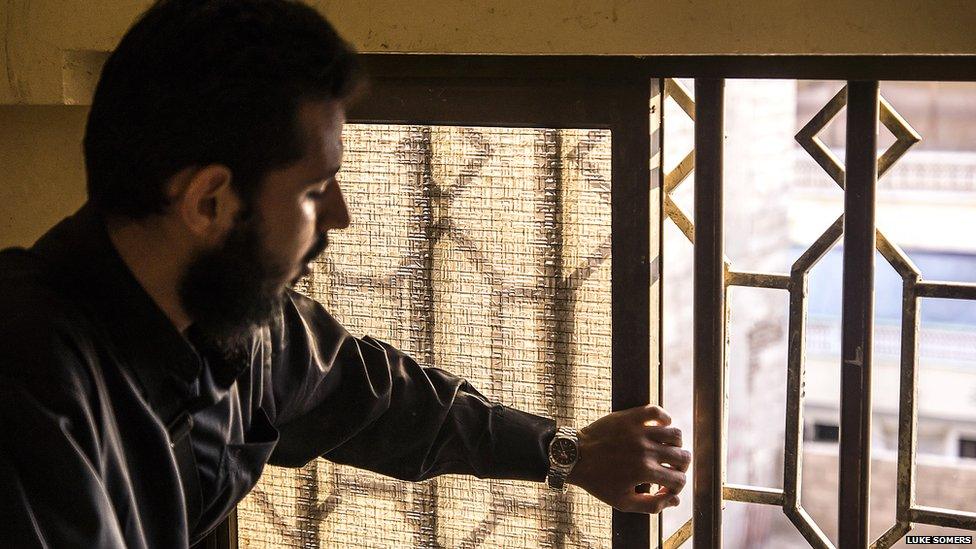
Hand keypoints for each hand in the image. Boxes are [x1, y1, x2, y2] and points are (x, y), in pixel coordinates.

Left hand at [567, 404, 689, 513]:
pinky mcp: (630, 417)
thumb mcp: (623, 502)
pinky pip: (658, 412)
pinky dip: (664, 418)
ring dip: (675, 445)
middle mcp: (646, 450)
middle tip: (670, 468)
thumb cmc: (598, 481)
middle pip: (683, 456)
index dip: (677, 487)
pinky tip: (660, 428)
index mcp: (645, 472)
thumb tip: (676, 500)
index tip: (666, 486)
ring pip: (675, 434)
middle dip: (681, 467)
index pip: (679, 479)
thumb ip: (652, 505)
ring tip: (665, 450)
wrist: (575, 456)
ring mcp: (639, 431)